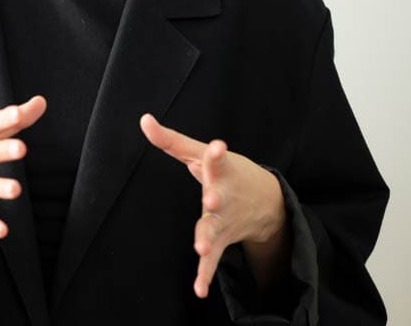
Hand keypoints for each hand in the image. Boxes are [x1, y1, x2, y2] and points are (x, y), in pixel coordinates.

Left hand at [139, 113, 285, 298]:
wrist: (267, 201)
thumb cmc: (227, 171)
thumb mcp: (200, 152)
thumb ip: (171, 140)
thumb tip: (144, 119)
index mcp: (220, 170)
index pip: (217, 160)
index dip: (216, 154)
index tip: (219, 146)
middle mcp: (223, 195)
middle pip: (218, 196)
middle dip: (215, 198)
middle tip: (212, 199)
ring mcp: (223, 219)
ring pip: (214, 229)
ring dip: (208, 238)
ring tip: (202, 247)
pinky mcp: (222, 240)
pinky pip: (212, 261)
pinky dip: (205, 275)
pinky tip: (199, 290)